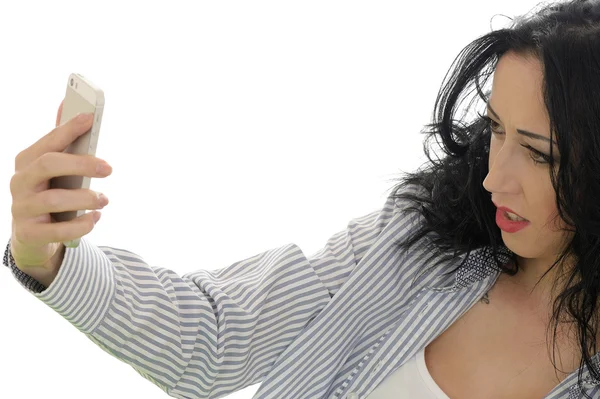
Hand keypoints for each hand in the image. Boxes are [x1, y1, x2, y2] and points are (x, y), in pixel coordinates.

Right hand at [8, 100, 111, 281]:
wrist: (32, 236)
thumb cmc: (48, 192)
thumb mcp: (52, 168)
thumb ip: (60, 140)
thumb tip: (66, 103)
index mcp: (27, 161)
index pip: (49, 141)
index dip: (68, 129)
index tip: (90, 118)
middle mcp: (20, 182)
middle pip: (48, 164)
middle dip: (81, 164)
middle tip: (109, 168)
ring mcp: (22, 208)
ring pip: (54, 200)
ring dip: (85, 198)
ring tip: (104, 199)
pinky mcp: (29, 233)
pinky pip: (58, 230)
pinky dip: (81, 224)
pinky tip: (95, 218)